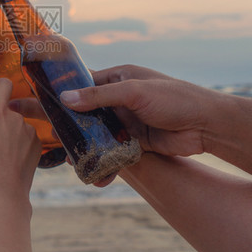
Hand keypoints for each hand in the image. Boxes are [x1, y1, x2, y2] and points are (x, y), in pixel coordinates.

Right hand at [0, 79, 40, 201]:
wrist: (2, 194)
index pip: (4, 84)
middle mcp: (17, 118)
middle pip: (7, 110)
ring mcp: (29, 134)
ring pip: (17, 127)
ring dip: (7, 133)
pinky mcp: (36, 150)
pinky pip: (26, 141)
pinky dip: (18, 146)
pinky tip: (6, 160)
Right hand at [60, 64, 229, 157]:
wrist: (208, 126)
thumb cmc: (176, 98)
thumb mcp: (135, 92)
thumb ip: (100, 96)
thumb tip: (66, 99)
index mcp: (119, 78)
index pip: (84, 83)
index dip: (65, 92)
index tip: (43, 102)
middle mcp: (120, 99)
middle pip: (88, 112)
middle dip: (72, 126)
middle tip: (53, 138)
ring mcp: (127, 121)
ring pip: (98, 135)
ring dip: (87, 147)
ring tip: (73, 161)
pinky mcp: (136, 142)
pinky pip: (113, 151)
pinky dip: (104, 161)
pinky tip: (97, 173)